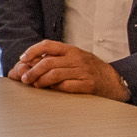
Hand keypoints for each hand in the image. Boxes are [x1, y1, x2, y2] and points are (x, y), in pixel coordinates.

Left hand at [8, 41, 127, 98]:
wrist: (113, 81)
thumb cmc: (90, 70)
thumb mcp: (75, 58)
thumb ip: (57, 59)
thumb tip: (32, 63)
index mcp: (71, 50)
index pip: (48, 45)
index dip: (32, 51)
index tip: (23, 59)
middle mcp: (76, 58)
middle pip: (48, 62)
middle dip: (32, 71)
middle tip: (24, 78)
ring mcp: (82, 71)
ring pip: (55, 75)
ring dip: (40, 81)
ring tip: (34, 85)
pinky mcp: (87, 85)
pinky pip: (66, 86)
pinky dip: (55, 89)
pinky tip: (50, 91)